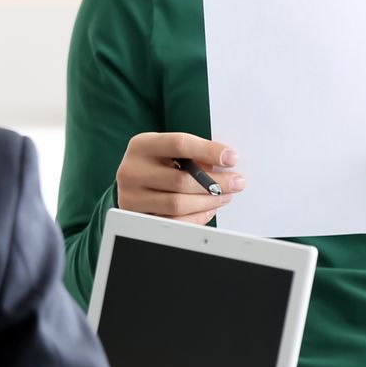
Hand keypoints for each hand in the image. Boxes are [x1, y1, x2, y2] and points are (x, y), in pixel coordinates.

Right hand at [114, 132, 243, 224]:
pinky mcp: (138, 217)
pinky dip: (196, 217)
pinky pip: (173, 221)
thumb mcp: (166, 151)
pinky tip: (208, 209)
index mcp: (142, 145)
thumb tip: (225, 165)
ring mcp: (131, 196)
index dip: (208, 151)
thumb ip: (191, 155)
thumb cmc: (154, 164)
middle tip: (236, 183)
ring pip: (178, 204)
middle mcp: (132, 170)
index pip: (178, 144)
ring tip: (224, 196)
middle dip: (216, 184)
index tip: (231, 158)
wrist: (129, 183)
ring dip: (208, 202)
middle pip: (180, 180)